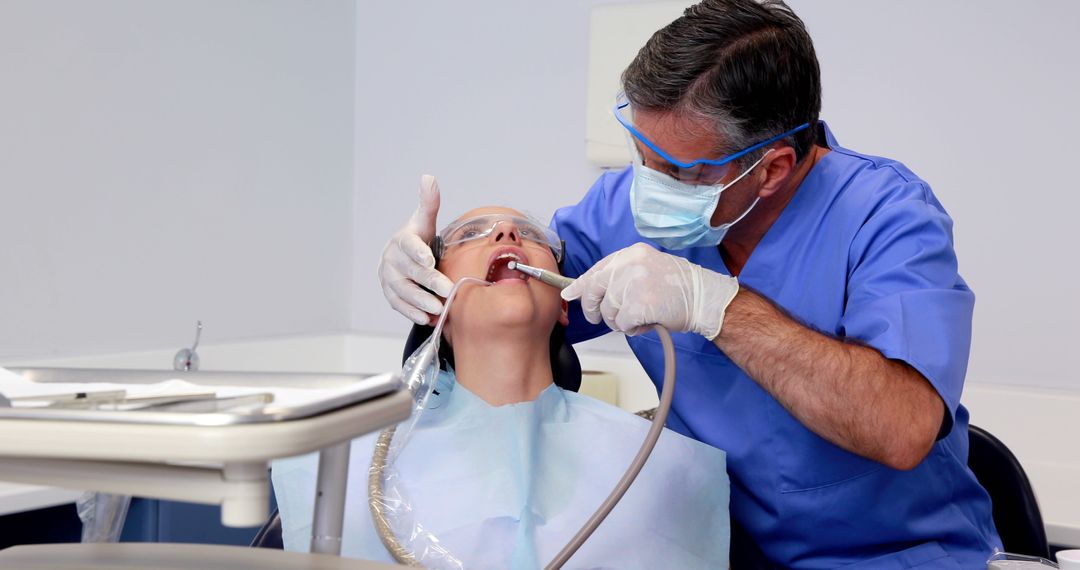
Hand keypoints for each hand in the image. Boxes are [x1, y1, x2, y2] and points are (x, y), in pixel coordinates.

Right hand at [378, 175, 454, 324]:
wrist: (401, 260)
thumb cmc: (418, 240)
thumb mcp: (423, 222)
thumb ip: (428, 204)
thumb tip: (428, 177)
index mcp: (402, 241)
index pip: (409, 245)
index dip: (418, 252)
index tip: (430, 259)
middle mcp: (392, 260)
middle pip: (410, 272)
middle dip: (429, 282)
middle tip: (448, 290)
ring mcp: (388, 279)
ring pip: (403, 291)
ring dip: (420, 301)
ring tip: (438, 309)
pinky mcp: (390, 295)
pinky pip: (399, 306)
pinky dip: (412, 313)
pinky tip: (427, 319)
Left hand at [560, 243, 738, 337]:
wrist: (704, 297)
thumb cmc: (678, 287)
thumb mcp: (647, 268)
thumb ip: (619, 275)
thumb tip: (585, 289)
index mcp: (630, 254)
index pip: (596, 269)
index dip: (581, 285)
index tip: (570, 294)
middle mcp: (629, 265)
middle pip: (594, 291)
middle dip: (593, 309)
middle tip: (600, 318)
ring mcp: (634, 284)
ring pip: (608, 311)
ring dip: (620, 321)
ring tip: (640, 316)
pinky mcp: (639, 305)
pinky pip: (622, 324)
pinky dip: (632, 329)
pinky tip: (647, 322)